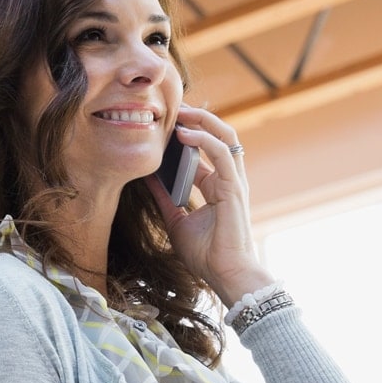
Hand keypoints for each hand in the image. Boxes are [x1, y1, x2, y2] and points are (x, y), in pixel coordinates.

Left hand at [147, 106, 273, 304]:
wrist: (225, 274)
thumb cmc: (206, 254)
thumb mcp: (176, 221)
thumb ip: (165, 199)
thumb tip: (147, 180)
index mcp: (216, 186)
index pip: (203, 151)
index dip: (186, 135)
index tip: (164, 124)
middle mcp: (228, 179)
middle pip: (217, 136)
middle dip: (197, 119)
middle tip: (174, 107)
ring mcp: (234, 182)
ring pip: (225, 137)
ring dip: (202, 120)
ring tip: (180, 111)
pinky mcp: (235, 188)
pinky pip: (222, 154)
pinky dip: (204, 140)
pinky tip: (184, 134)